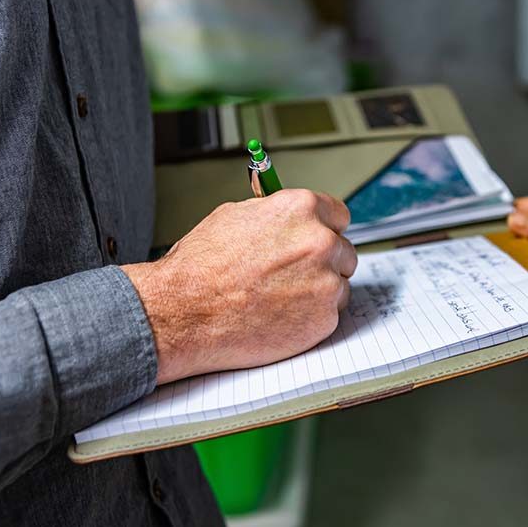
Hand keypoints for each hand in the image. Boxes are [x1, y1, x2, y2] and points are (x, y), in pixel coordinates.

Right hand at [122, 189, 357, 384]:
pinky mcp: (324, 318)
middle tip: (292, 277)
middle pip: (343, 251)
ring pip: (339, 285)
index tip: (316, 241)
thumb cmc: (201, 268)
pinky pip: (329, 315)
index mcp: (301, 208)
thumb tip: (289, 218)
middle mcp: (320, 241)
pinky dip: (310, 319)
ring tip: (279, 299)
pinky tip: (279, 317)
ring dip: (318, 292)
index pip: (338, 215)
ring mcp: (326, 281)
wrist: (184, 312)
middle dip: (323, 263)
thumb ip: (275, 215)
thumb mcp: (235, 217)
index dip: (324, 230)